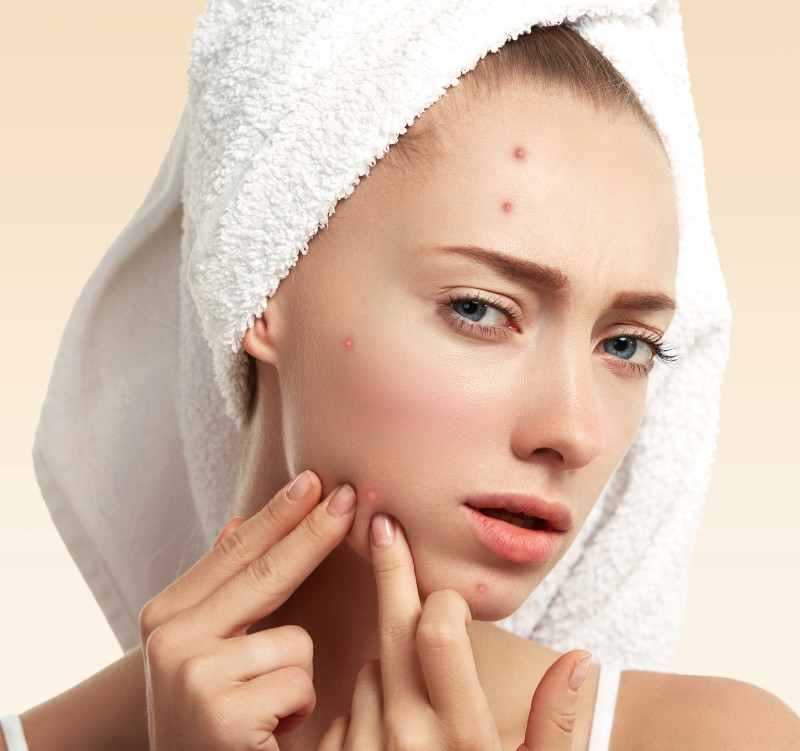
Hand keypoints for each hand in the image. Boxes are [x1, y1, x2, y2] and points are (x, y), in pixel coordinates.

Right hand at [138, 471, 356, 750]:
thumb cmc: (211, 723)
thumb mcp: (206, 655)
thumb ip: (221, 592)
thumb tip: (236, 521)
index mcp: (164, 617)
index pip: (235, 553)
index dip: (278, 515)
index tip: (315, 480)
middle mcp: (167, 639)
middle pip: (265, 571)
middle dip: (315, 531)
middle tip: (351, 494)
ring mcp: (191, 673)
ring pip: (293, 640)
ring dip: (294, 680)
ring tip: (264, 712)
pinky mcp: (220, 711)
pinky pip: (298, 683)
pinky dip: (296, 711)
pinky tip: (266, 736)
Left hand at [318, 513, 590, 750]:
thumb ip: (557, 727)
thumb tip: (581, 659)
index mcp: (465, 739)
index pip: (439, 634)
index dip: (441, 599)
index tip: (442, 583)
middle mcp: (408, 741)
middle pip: (394, 635)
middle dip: (392, 576)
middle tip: (381, 525)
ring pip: (370, 670)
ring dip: (389, 660)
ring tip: (413, 678)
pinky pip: (345, 709)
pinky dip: (365, 699)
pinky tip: (384, 715)